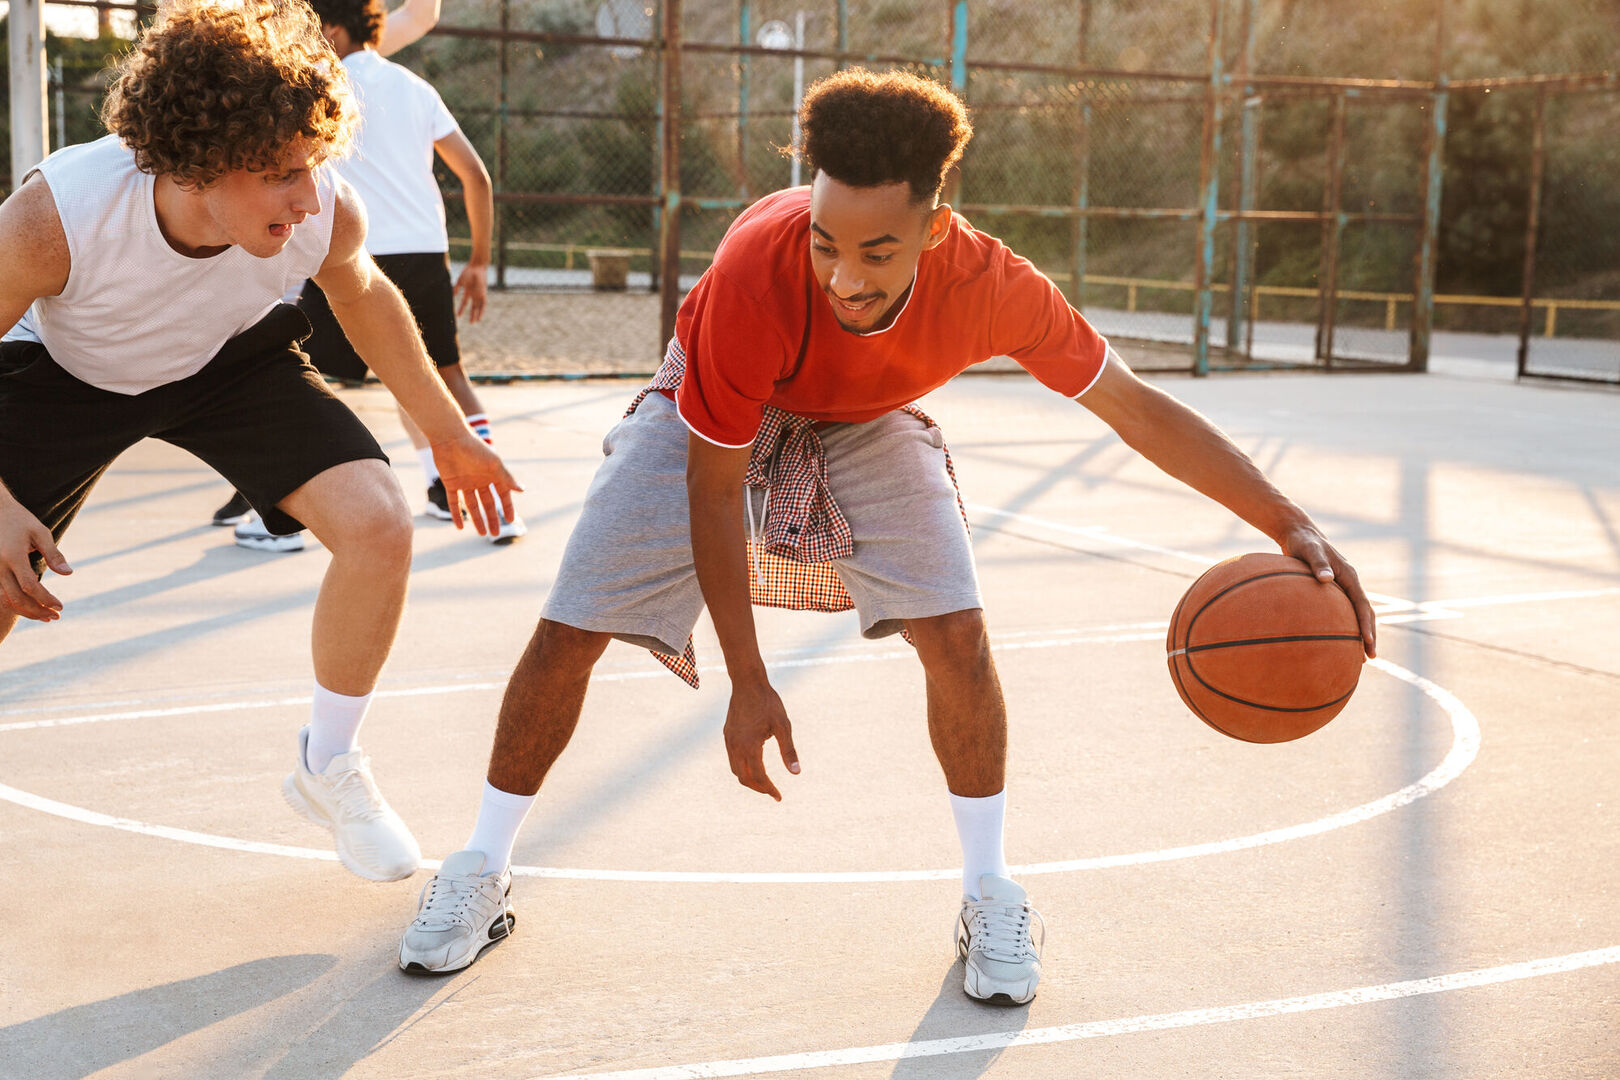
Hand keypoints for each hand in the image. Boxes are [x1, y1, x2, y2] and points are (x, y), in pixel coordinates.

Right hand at [0, 500, 70, 621]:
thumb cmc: (20, 520)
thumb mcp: (40, 532)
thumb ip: (54, 554)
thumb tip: (68, 574)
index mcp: (12, 556)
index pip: (30, 586)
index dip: (46, 599)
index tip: (60, 606)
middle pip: (16, 598)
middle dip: (37, 610)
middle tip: (55, 617)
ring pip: (6, 599)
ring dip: (26, 611)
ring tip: (46, 616)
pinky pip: (1, 593)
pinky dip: (16, 603)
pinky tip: (31, 606)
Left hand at [429, 432, 522, 535]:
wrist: (450, 438)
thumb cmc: (475, 448)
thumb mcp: (493, 464)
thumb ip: (506, 478)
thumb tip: (522, 490)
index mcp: (492, 474)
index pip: (503, 494)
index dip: (507, 507)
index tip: (511, 521)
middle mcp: (480, 480)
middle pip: (488, 503)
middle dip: (493, 518)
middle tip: (496, 534)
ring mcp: (465, 482)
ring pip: (473, 505)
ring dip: (477, 519)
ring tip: (481, 534)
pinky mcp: (451, 484)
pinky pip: (454, 502)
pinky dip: (457, 514)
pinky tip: (460, 527)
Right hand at [453, 263, 487, 323]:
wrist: (477, 266)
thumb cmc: (468, 271)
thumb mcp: (460, 280)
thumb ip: (457, 288)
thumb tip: (453, 295)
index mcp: (468, 291)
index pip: (464, 302)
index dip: (461, 309)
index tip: (457, 315)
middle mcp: (474, 294)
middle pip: (473, 307)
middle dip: (471, 315)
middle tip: (470, 323)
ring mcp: (479, 294)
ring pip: (478, 307)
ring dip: (476, 314)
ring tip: (474, 322)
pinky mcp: (483, 293)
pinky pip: (484, 304)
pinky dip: (482, 310)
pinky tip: (480, 316)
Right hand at [723, 676, 799, 800]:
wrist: (747, 683)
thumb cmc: (768, 702)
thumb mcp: (783, 726)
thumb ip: (789, 751)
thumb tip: (796, 773)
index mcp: (750, 746)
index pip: (759, 778)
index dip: (769, 789)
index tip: (779, 797)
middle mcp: (736, 747)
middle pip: (744, 778)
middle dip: (759, 788)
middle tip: (772, 792)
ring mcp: (729, 741)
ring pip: (736, 770)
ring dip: (749, 779)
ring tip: (764, 782)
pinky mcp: (727, 735)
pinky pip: (732, 759)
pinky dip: (742, 768)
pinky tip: (753, 764)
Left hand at [1280, 525, 1376, 657]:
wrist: (1299, 534)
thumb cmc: (1303, 543)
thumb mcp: (1309, 550)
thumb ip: (1317, 563)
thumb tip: (1327, 579)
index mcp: (1349, 576)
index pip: (1362, 604)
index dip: (1366, 624)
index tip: (1367, 641)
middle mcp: (1350, 583)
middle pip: (1365, 613)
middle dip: (1369, 635)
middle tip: (1370, 658)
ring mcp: (1343, 587)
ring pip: (1356, 614)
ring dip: (1360, 634)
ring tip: (1361, 657)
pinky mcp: (1333, 591)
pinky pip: (1342, 612)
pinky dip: (1345, 626)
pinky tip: (1337, 641)